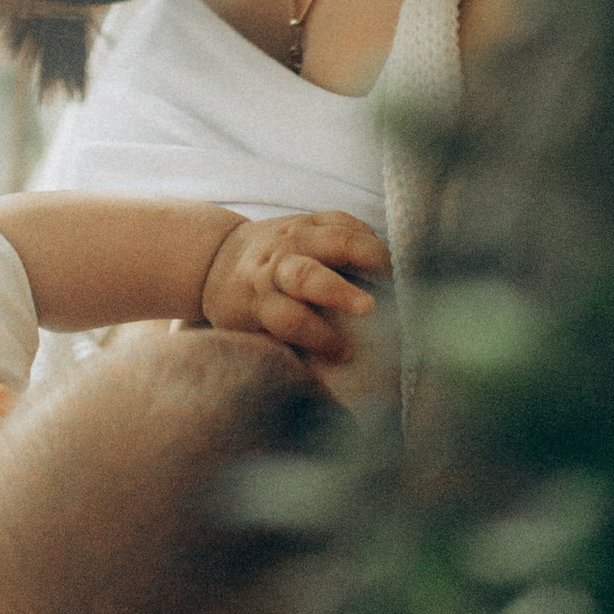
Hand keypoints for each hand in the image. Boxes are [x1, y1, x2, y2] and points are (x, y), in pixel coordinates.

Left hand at [199, 209, 384, 361]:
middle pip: (305, 275)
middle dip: (339, 292)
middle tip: (370, 309)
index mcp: (258, 299)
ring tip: (395, 277)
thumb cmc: (242, 308)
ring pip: (334, 239)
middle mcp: (274, 264)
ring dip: (368, 256)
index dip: (319, 338)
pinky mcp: (306, 217)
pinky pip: (343, 220)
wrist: (219, 256)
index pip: (289, 320)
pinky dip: (368, 236)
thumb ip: (286, 353)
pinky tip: (384, 257)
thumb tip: (329, 396)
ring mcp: (291, 235)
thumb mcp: (251, 334)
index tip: (345, 355)